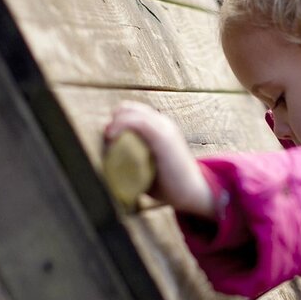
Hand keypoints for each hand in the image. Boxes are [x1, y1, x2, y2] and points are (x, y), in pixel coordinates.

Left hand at [104, 101, 215, 218]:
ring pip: (129, 110)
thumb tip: (107, 157)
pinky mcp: (162, 136)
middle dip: (113, 120)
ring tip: (109, 138)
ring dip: (114, 123)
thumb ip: (132, 158)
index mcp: (161, 128)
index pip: (132, 111)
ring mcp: (164, 128)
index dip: (116, 121)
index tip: (108, 138)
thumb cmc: (168, 184)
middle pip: (128, 108)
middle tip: (108, 139)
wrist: (192, 191)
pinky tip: (112, 136)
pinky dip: (120, 125)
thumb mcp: (148, 166)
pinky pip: (137, 121)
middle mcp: (163, 123)